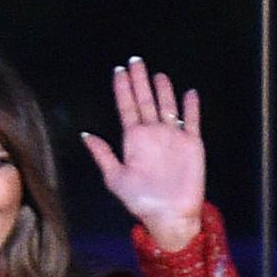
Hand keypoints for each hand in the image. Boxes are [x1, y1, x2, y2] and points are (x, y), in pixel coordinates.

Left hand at [81, 55, 204, 251]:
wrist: (169, 216)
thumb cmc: (141, 201)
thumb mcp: (115, 178)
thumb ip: (102, 155)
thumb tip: (85, 134)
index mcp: (134, 140)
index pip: (127, 108)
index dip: (123, 89)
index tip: (119, 70)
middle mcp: (153, 134)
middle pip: (146, 101)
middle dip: (140, 81)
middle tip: (136, 60)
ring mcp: (173, 137)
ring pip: (167, 106)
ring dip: (163, 90)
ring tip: (158, 74)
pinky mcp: (192, 144)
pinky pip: (191, 121)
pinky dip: (191, 107)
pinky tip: (189, 93)